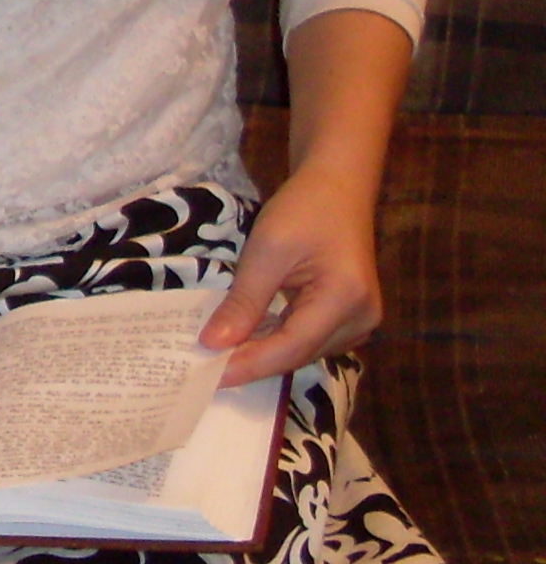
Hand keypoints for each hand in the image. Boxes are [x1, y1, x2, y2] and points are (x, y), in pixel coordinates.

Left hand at [202, 157, 381, 385]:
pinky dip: (274, 338)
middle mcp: (361, 319)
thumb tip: (214, 343)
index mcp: (345, 300)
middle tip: (202, 369)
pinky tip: (244, 338)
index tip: (208, 376)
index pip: (290, 347)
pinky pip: (306, 337)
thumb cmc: (303, 209)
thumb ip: (244, 301)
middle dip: (251, 362)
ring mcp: (359, 320)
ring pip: (301, 350)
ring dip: (261, 352)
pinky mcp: (348, 316)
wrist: (337, 186)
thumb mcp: (266, 250)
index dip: (249, 365)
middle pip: (297, 353)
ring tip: (217, 358)